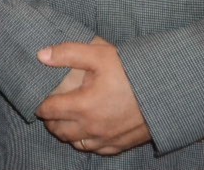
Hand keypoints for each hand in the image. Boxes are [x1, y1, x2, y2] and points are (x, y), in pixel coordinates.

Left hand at [35, 38, 150, 155]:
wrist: (166, 91)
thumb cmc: (132, 71)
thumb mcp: (99, 55)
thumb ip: (67, 53)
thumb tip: (41, 55)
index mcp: (83, 106)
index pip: (50, 111)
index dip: (40, 106)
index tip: (38, 102)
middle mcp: (92, 127)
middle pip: (60, 131)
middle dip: (51, 122)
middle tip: (49, 113)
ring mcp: (107, 139)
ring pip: (77, 143)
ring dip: (67, 134)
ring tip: (65, 123)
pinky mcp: (121, 144)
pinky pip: (97, 150)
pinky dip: (87, 143)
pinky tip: (88, 133)